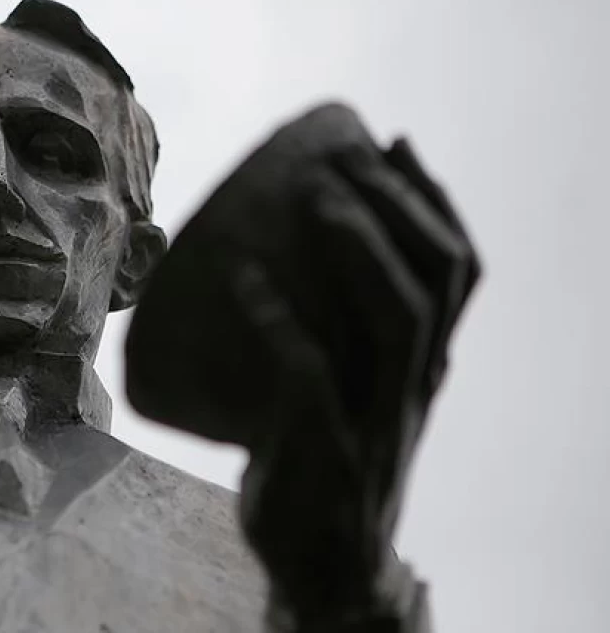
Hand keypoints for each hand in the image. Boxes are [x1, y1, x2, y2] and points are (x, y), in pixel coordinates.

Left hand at [125, 103, 479, 625]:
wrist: (316, 561)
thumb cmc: (318, 458)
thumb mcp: (345, 387)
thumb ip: (338, 328)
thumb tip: (283, 249)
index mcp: (421, 368)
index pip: (460, 272)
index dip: (435, 202)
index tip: (396, 144)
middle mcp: (412, 389)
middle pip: (439, 282)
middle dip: (399, 207)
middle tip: (343, 157)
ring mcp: (376, 421)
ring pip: (399, 322)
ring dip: (362, 251)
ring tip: (316, 201)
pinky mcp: (327, 452)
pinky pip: (311, 375)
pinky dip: (279, 320)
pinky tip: (244, 279)